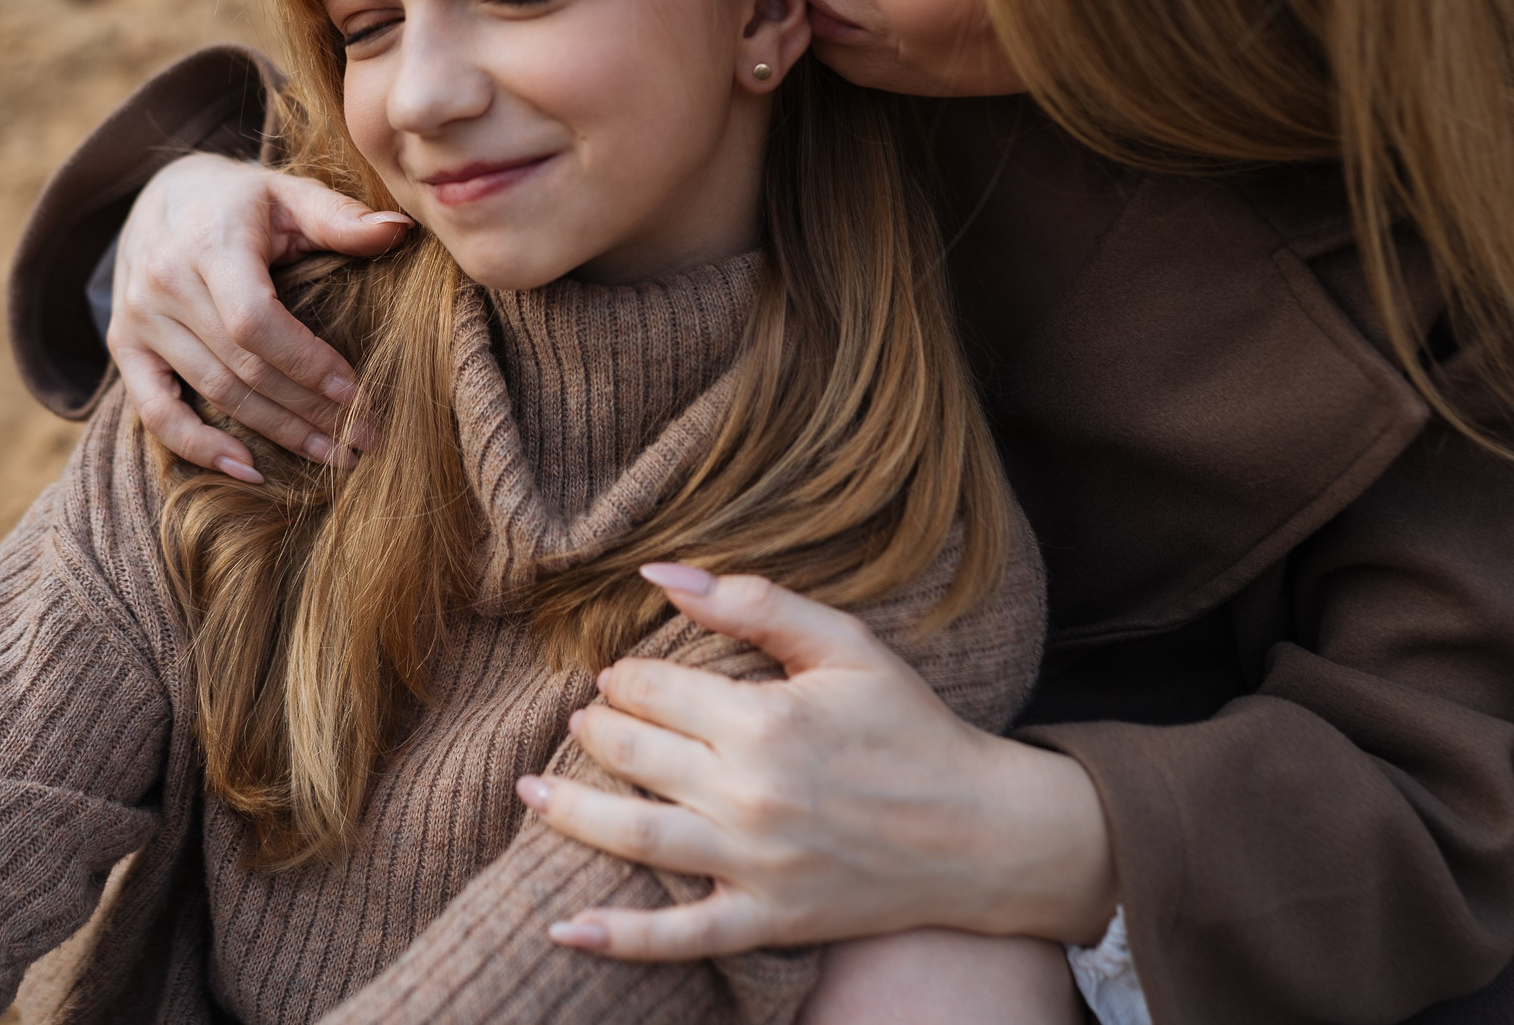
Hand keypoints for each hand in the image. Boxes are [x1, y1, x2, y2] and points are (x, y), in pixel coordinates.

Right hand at [108, 153, 410, 481]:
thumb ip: (340, 217)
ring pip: (214, 393)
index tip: (356, 393)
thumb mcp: (289, 194)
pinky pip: (156, 412)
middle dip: (307, 410)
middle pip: (242, 367)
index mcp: (209, 243)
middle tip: (362, 439)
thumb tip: (400, 229)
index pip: (255, 322)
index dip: (307, 364)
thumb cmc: (241, 200)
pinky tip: (250, 469)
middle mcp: (164, 283)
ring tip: (331, 453)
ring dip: (276, 432)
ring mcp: (138, 319)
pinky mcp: (124, 347)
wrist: (161, 196)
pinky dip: (199, 448)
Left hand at [515, 565, 1117, 959]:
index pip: (654, 690)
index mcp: (766, 719)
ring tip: (531, 793)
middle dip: (596, 730)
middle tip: (584, 720)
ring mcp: (756, 866)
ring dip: (569, 813)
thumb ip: (755, 602)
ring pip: (634, 837)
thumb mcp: (847, 645)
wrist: (982, 832)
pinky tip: (564, 929)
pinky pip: (679, 939)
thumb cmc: (912, 727)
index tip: (619, 674)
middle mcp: (751, 794)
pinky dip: (617, 938)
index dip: (625, 677)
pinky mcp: (768, 921)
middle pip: (634, 754)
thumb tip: (660, 574)